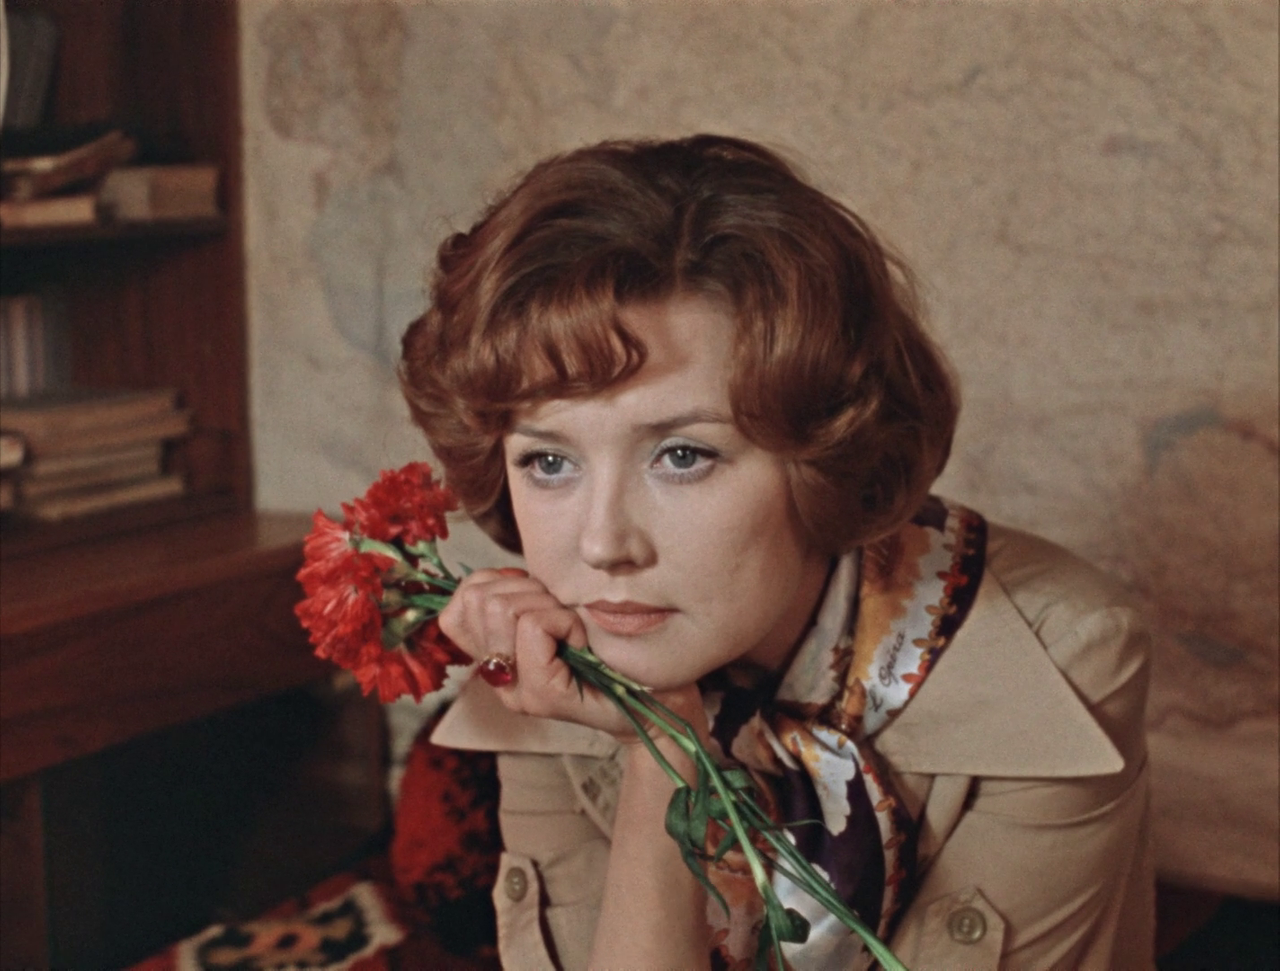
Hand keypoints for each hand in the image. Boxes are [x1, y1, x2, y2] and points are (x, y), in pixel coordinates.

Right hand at [440, 568, 704, 742]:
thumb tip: (505, 574)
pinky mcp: (542, 695)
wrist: (658, 703)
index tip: (538, 597)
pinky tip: (581, 638)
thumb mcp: (560, 618)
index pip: (458, 605)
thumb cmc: (616, 653)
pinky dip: (562, 618)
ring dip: (543, 603)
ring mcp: (517, 691)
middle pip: (479, 599)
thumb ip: (525, 602)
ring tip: (570, 626)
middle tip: (561, 613)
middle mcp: (499, 680)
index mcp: (496, 660)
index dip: (496, 584)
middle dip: (526, 589)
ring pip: (501, 608)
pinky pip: (532, 626)